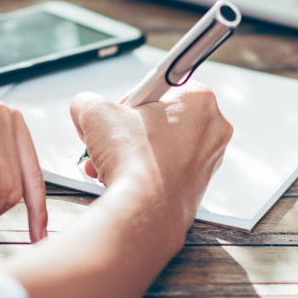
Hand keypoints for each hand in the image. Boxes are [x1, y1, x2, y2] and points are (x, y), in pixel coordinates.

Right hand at [70, 81, 231, 228]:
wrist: (144, 211)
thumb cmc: (134, 162)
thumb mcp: (95, 112)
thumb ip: (87, 100)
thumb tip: (85, 107)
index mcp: (200, 100)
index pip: (159, 86)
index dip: (131, 100)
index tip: (120, 112)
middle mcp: (212, 130)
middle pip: (159, 119)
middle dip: (127, 131)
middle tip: (111, 139)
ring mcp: (209, 161)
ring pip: (160, 147)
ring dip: (129, 153)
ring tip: (108, 163)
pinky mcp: (198, 188)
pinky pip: (165, 170)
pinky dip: (142, 173)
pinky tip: (121, 178)